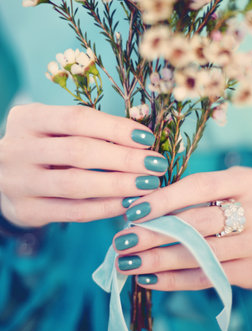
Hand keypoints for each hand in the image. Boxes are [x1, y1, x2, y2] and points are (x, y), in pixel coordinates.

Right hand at [0, 103, 166, 226]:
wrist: (4, 177)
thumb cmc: (43, 147)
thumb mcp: (54, 129)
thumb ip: (88, 129)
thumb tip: (141, 137)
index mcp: (27, 118)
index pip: (77, 119)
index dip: (115, 128)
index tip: (147, 137)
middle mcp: (16, 148)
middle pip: (78, 151)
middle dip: (124, 158)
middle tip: (156, 164)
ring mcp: (17, 182)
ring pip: (75, 184)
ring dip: (118, 185)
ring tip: (148, 184)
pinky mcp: (26, 211)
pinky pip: (73, 212)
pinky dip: (104, 208)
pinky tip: (127, 203)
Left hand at [113, 166, 251, 290]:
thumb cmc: (237, 208)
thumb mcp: (223, 191)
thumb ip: (188, 195)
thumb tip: (135, 208)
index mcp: (248, 180)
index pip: (201, 186)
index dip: (164, 198)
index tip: (132, 211)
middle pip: (199, 223)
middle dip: (156, 233)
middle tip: (123, 241)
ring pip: (201, 254)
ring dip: (159, 261)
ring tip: (128, 263)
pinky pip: (208, 278)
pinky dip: (175, 280)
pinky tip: (149, 280)